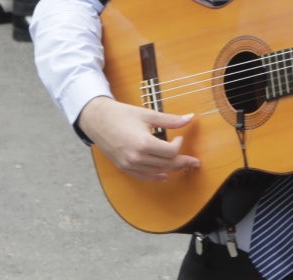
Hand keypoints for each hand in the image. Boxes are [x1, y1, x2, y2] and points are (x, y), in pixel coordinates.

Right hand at [77, 97, 200, 182]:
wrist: (98, 120)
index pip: (170, 152)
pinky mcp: (123, 167)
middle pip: (166, 164)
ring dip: (171, 170)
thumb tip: (190, 118)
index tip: (180, 137)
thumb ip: (170, 120)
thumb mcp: (148, 114)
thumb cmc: (122, 114)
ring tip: (183, 167)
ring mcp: (129, 164)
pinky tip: (164, 176)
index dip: (179, 145)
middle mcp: (136, 157)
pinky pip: (143, 177)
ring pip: (156, 172)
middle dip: (182, 162)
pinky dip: (155, 177)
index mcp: (143, 143)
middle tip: (194, 162)